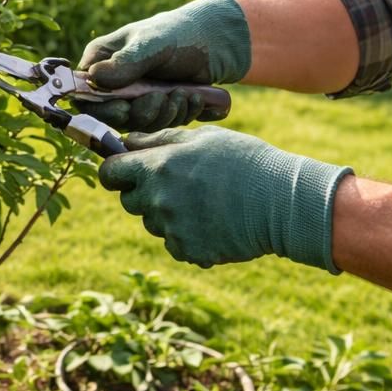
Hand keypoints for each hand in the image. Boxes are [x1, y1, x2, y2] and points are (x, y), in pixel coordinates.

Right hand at [78, 0, 250, 130]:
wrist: (216, 42)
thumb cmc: (179, 33)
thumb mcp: (152, 44)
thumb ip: (125, 63)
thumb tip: (93, 77)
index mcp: (102, 61)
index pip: (85, 93)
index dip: (100, 107)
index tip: (123, 108)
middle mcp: (115, 82)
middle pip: (113, 115)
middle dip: (140, 112)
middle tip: (161, 98)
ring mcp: (137, 97)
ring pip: (139, 124)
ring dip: (164, 114)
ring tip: (182, 94)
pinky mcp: (158, 109)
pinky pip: (162, 125)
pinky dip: (179, 115)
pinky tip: (193, 98)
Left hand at [98, 126, 351, 271]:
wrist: (281, 202)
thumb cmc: (244, 160)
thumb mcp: (202, 138)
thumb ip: (160, 140)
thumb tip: (129, 142)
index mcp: (156, 167)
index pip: (110, 173)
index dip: (117, 171)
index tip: (128, 170)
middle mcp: (157, 200)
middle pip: (129, 201)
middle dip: (144, 193)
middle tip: (178, 184)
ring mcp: (171, 229)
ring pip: (153, 223)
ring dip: (168, 214)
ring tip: (204, 202)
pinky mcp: (187, 251)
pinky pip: (174, 244)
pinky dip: (188, 236)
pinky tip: (214, 223)